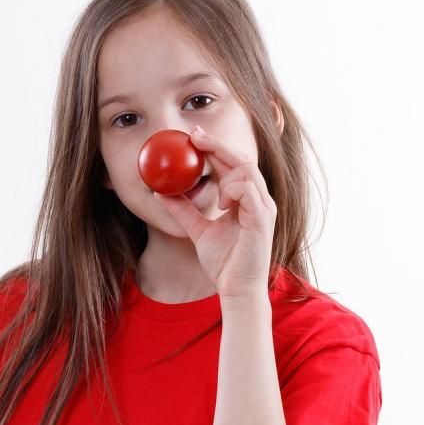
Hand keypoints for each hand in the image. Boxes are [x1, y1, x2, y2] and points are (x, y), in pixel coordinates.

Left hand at [152, 125, 276, 299]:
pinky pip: (249, 191)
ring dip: (225, 171)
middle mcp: (258, 199)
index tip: (193, 137)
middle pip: (241, 159)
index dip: (214, 148)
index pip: (232, 165)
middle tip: (194, 136)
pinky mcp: (263, 220)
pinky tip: (222, 203)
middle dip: (217, 145)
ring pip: (247, 170)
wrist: (236, 289)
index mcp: (245, 199)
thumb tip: (160, 193)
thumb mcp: (197, 230)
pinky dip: (233, 190)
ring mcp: (263, 208)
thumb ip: (183, 210)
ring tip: (213, 188)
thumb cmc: (224, 262)